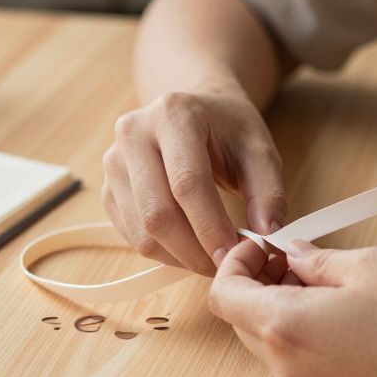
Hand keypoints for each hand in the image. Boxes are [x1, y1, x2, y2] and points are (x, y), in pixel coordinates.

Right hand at [101, 83, 286, 274]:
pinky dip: (162, 252)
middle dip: (193, 250)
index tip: (233, 256)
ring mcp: (114, 161)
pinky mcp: (108, 187)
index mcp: (173, 114)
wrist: (192, 111)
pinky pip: (130, 234)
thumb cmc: (227, 129)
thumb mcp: (259, 149)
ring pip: (140, 230)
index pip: (186, 182)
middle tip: (224, 265)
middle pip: (157, 211)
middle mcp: (133, 133)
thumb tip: (266, 235)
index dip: (210, 226)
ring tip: (210, 258)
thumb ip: (268, 191)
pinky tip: (189, 248)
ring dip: (178, 257)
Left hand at [208, 240, 376, 376]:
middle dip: (257, 281)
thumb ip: (315, 259)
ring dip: (278, 305)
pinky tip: (338, 308)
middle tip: (292, 255)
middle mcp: (285, 366)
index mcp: (285, 326)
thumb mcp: (368, 264)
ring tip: (322, 277)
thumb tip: (290, 255)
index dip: (237, 261)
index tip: (264, 243)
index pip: (224, 294)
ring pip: (266, 340)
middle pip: (240, 319)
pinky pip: (293, 360)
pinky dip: (299, 329)